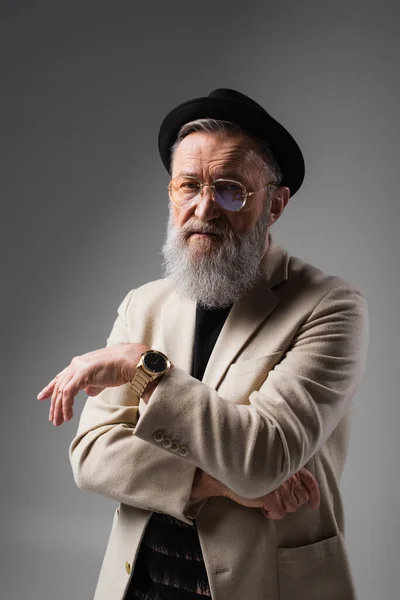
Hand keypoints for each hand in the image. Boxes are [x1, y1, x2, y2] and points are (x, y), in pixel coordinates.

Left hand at [36, 342, 149, 425]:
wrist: (129, 362)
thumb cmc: (120, 368)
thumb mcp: (102, 377)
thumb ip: (93, 384)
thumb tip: (88, 391)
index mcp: (79, 364)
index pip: (61, 377)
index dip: (50, 388)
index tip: (42, 396)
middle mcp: (76, 364)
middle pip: (59, 386)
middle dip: (54, 405)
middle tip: (53, 419)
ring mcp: (78, 368)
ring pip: (61, 392)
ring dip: (59, 409)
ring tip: (59, 421)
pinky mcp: (82, 375)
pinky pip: (69, 394)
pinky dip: (67, 406)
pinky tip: (68, 416)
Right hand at [191, 467, 319, 518]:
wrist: (229, 474)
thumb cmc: (249, 471)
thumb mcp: (271, 467)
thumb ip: (286, 474)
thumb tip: (300, 493)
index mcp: (289, 465)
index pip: (309, 480)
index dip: (314, 494)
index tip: (314, 505)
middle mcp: (287, 474)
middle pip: (299, 499)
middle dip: (289, 502)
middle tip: (275, 499)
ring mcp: (279, 486)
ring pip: (290, 508)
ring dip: (279, 507)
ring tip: (267, 501)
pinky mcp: (271, 497)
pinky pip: (279, 514)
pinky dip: (272, 513)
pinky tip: (263, 507)